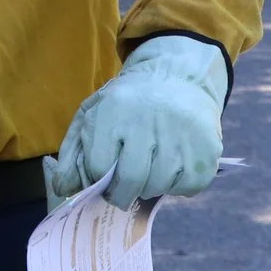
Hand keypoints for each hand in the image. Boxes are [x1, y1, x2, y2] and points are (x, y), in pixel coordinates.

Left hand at [45, 35, 227, 208]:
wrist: (178, 76)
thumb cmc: (129, 102)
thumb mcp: (93, 114)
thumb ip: (73, 152)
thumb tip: (64, 189)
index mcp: (114, 111)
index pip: (99, 166)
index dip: (98, 178)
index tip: (102, 176)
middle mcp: (148, 122)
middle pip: (129, 182)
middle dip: (121, 193)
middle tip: (122, 190)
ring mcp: (180, 137)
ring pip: (157, 187)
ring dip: (149, 187)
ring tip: (149, 168)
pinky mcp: (206, 150)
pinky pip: (186, 188)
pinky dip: (176, 185)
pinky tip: (172, 166)